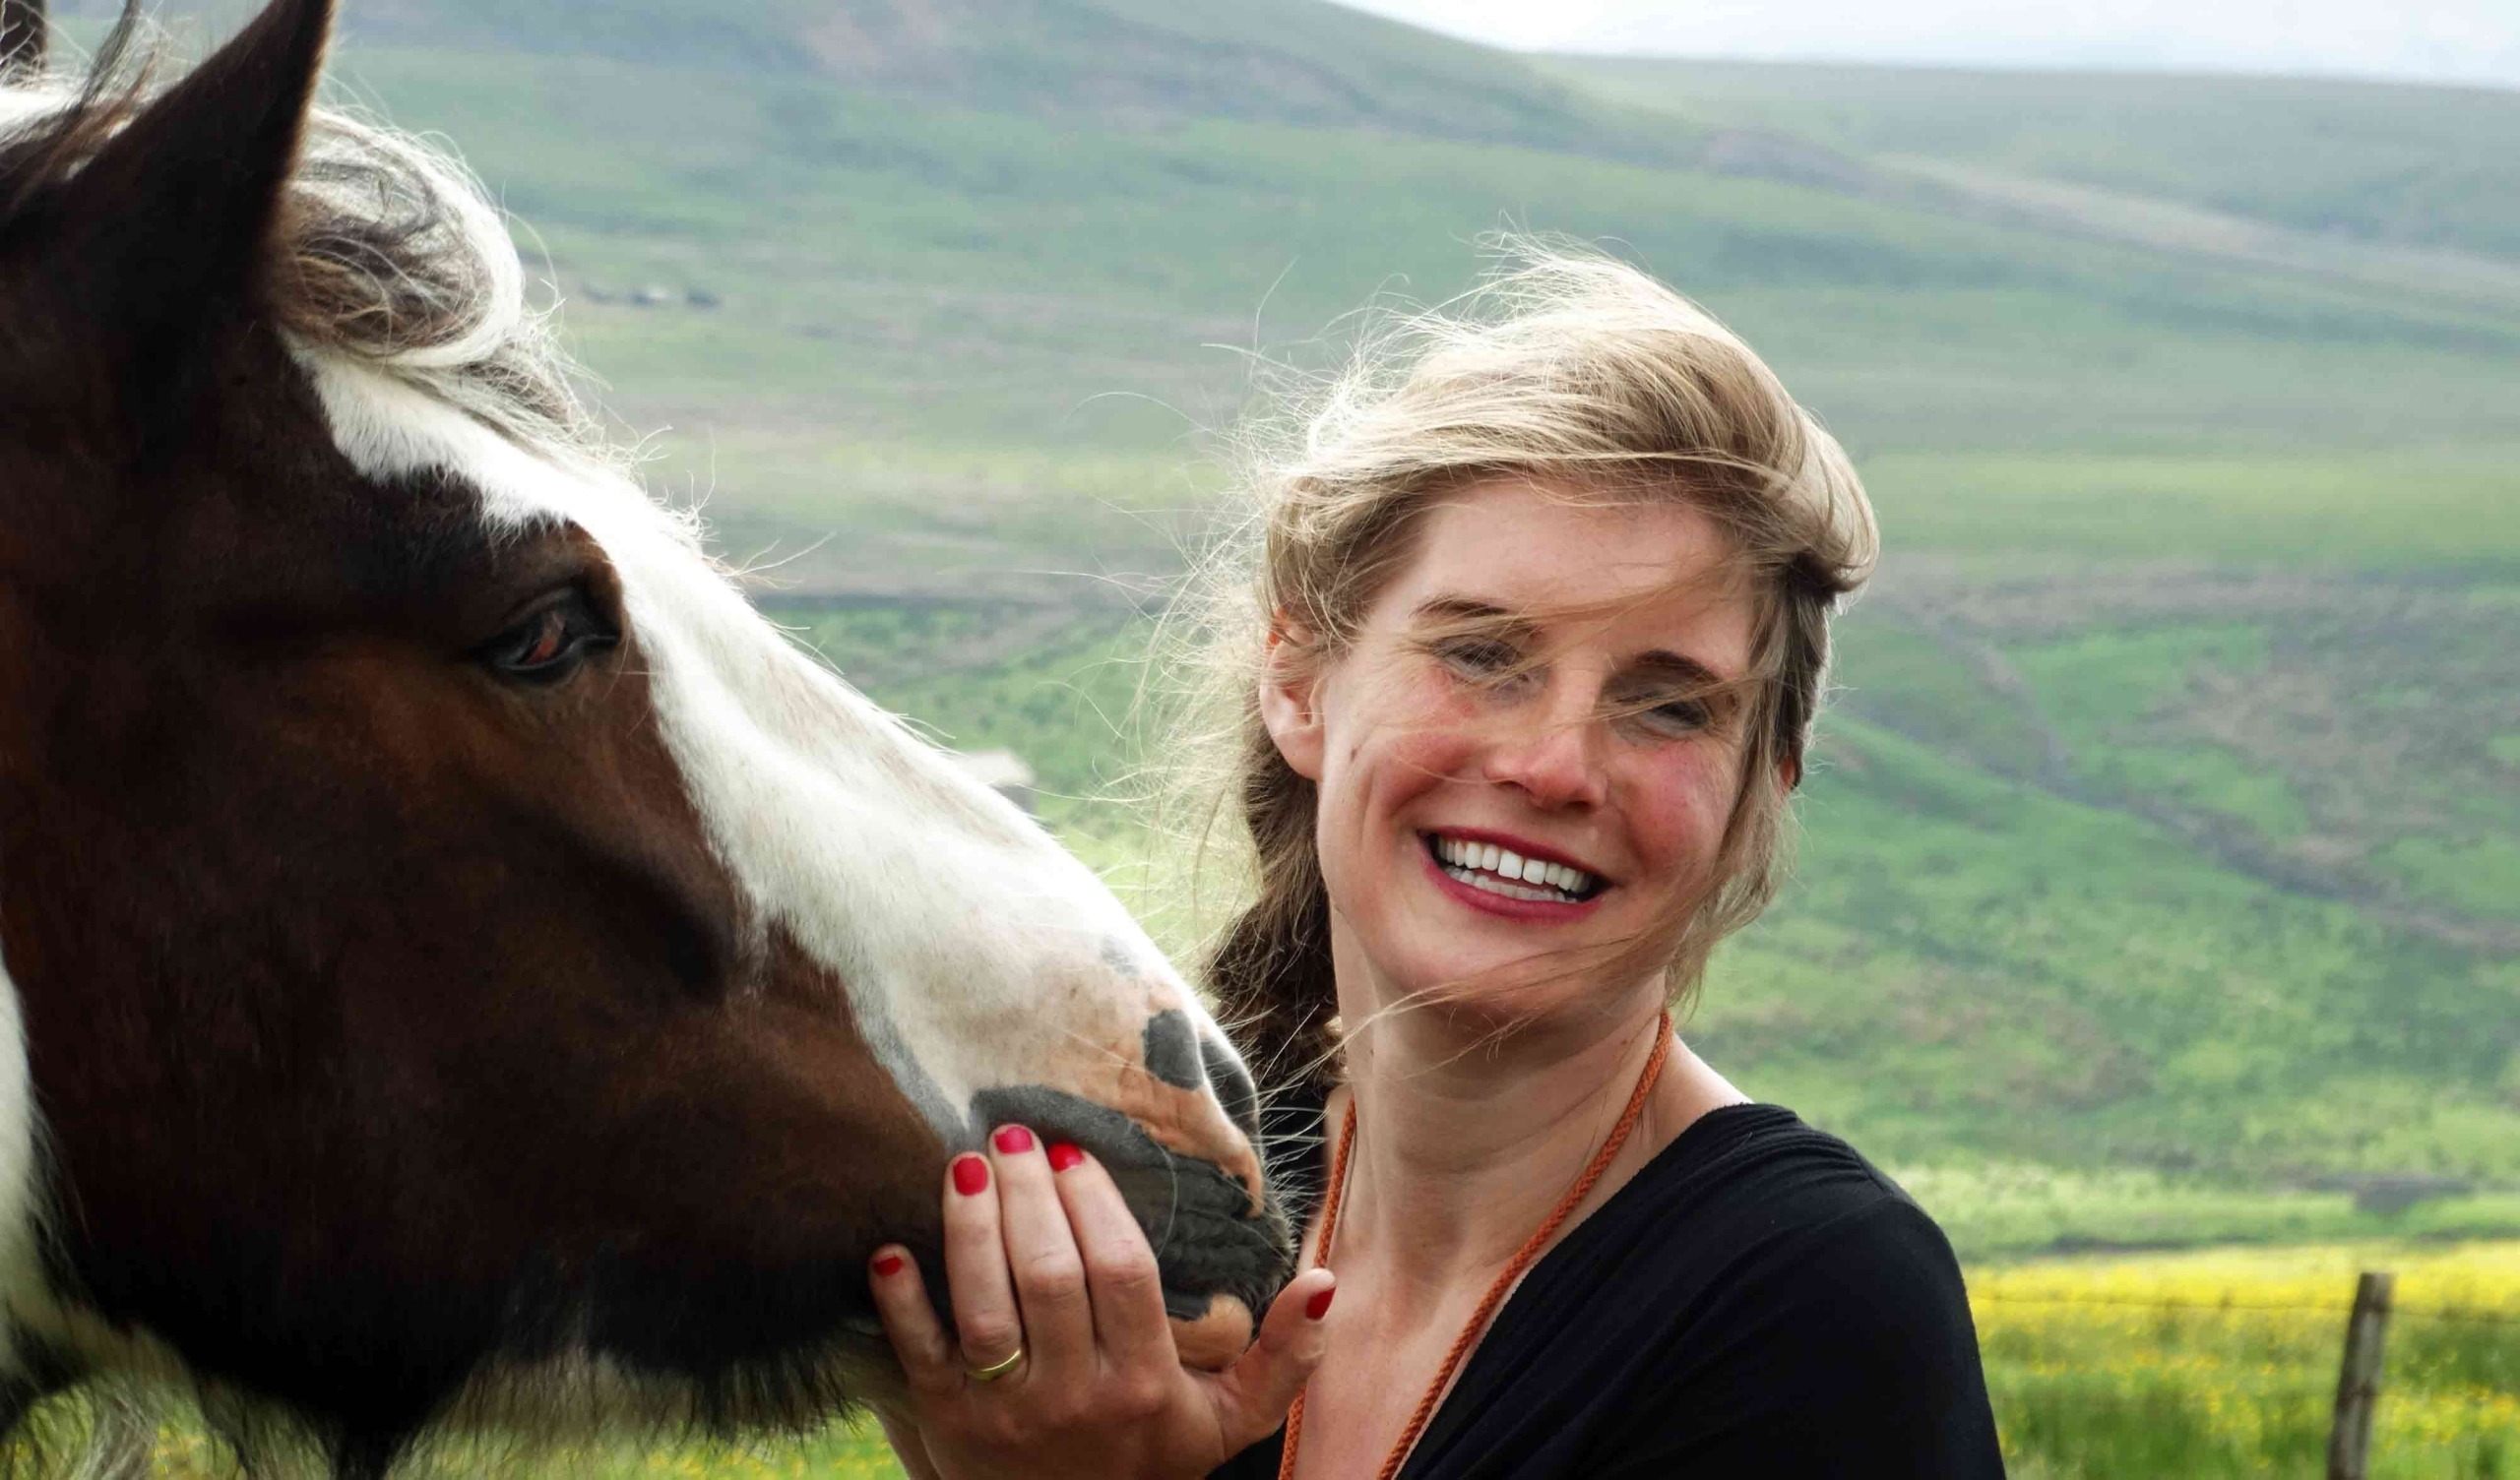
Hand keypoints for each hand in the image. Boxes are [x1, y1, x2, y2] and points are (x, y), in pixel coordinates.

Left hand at [869, 1125, 1335, 1479]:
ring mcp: (1006, 1413)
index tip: (1072, 1152)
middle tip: (1011, 1134)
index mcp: (1143, 1383)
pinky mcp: (946, 1424)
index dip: (1095, 1205)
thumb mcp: (1228, 1421)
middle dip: (1027, 1194)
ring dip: (968, 1227)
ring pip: (983, 1306)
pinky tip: (889, 1250)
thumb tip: (1325, 1281)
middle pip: (1050, 1276)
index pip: (1120, 1274)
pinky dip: (899, 1303)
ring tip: (962, 1163)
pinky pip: (917, 1356)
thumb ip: (1283, 1357)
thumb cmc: (1149, 1456)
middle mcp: (1074, 1398)